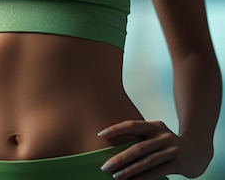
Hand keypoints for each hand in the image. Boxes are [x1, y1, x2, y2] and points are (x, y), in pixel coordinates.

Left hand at [97, 120, 212, 179]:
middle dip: (119, 158)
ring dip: (129, 170)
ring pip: (146, 162)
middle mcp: (164, 136)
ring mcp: (172, 149)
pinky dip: (143, 177)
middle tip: (104, 166)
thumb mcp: (156, 135)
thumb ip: (140, 139)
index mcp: (155, 125)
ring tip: (115, 176)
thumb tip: (112, 150)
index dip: (116, 129)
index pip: (132, 125)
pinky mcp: (178, 163)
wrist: (198, 151)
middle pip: (138, 147)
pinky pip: (157, 172)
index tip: (100, 134)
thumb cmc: (167, 144)